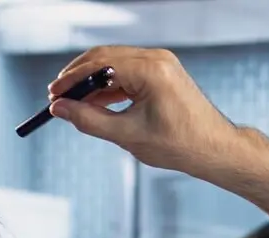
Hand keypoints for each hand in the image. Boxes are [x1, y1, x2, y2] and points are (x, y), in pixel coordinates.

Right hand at [47, 47, 239, 176]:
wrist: (215, 149)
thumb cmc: (179, 145)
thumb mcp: (128, 135)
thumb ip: (89, 120)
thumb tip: (60, 109)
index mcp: (151, 71)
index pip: (100, 65)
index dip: (72, 80)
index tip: (54, 95)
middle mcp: (157, 59)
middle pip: (104, 58)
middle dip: (79, 77)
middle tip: (58, 97)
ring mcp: (162, 63)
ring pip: (115, 63)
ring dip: (93, 82)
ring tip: (74, 103)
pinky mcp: (163, 72)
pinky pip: (129, 71)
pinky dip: (111, 85)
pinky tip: (97, 102)